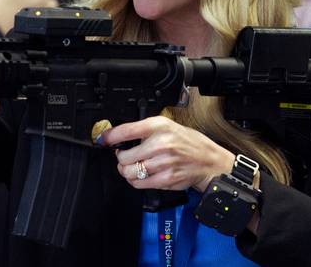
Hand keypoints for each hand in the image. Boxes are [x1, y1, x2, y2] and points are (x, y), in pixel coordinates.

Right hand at [0, 0, 58, 33]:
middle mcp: (49, 3)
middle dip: (31, 1)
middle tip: (14, 7)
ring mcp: (47, 19)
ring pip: (43, 11)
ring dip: (33, 13)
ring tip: (16, 17)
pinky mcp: (44, 31)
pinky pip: (43, 25)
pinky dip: (35, 25)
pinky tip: (20, 26)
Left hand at [97, 116, 234, 191]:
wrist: (208, 160)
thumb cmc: (187, 142)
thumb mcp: (167, 126)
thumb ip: (145, 130)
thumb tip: (119, 137)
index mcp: (159, 126)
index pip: (126, 130)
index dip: (110, 136)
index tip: (102, 139)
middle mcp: (160, 144)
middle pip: (124, 156)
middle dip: (120, 158)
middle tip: (124, 156)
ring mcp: (163, 163)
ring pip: (129, 172)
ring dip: (126, 171)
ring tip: (130, 167)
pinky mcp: (165, 179)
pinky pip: (139, 183)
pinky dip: (135, 181)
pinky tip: (140, 175)